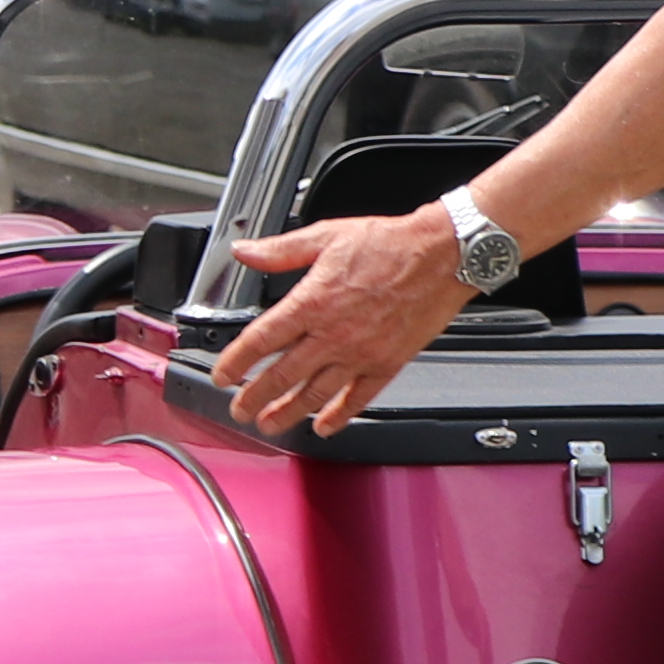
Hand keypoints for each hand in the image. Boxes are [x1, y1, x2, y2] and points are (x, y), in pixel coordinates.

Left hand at [212, 201, 469, 438]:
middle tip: (239, 411)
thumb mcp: (325, 236)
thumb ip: (280, 250)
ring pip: (315, 394)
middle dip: (255, 398)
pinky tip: (324, 426)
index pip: (261, 340)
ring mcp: (360, 353)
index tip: (222, 375)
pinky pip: (358, 398)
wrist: (441, 256)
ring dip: (288, 413)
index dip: (236, 362)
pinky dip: (339, 416)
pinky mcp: (387, 363)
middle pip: (282, 375)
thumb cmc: (389, 245)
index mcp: (312, 302)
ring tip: (269, 425)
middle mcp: (332, 333)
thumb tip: (244, 251)